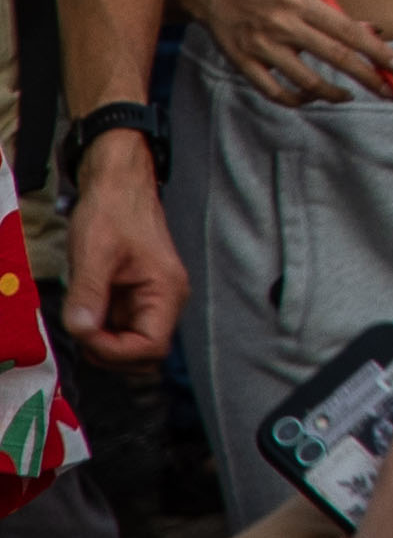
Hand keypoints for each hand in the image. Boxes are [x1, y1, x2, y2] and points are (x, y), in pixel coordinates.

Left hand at [55, 130, 176, 361]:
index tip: (85, 333)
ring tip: (82, 316)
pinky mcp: (139, 296)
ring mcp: (154, 299)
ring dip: (103, 342)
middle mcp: (168, 299)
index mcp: (167, 290)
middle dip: (109, 351)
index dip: (115, 351)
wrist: (119, 183)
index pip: (151, 348)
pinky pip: (123, 328)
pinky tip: (87, 308)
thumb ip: (89, 295)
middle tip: (81, 328)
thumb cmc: (112, 211)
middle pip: (144, 355)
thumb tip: (82, 331)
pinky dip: (101, 330)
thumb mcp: (95, 252)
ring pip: (132, 345)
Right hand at [173, 0, 392, 106]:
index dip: (379, 52)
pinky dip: (297, 99)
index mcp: (302, 0)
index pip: (350, 31)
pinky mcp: (242, 62)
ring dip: (334, 94)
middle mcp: (282, 23)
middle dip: (369, 78)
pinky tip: (312, 97)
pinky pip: (275, 91)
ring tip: (349, 95)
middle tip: (391, 92)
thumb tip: (372, 33)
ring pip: (307, 81)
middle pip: (335, 57)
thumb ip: (333, 13)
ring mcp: (260, 46)